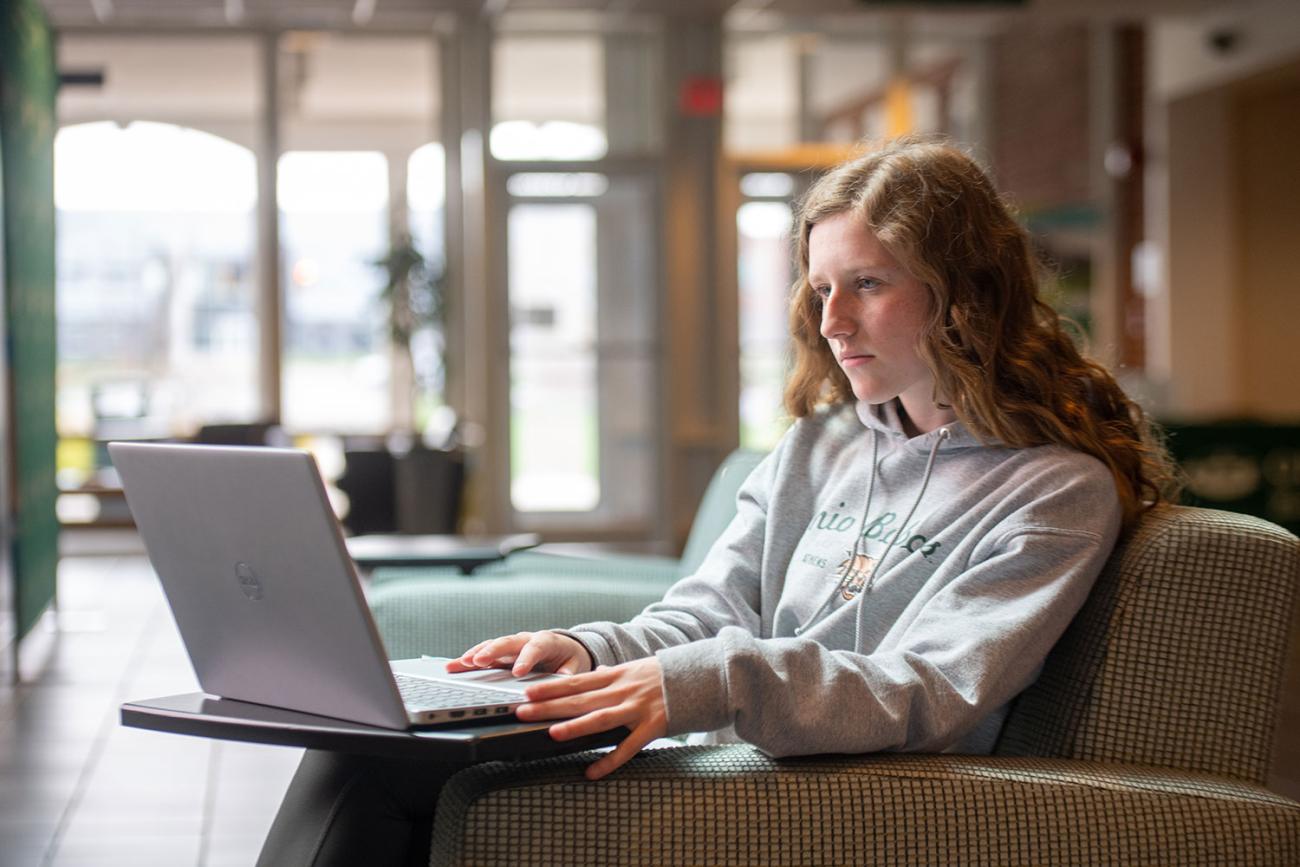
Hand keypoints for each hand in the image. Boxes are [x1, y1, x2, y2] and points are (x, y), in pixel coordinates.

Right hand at [446, 631, 592, 676]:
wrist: (565, 649)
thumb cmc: (570, 659)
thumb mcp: (576, 667)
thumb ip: (570, 673)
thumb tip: (564, 680)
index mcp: (546, 641)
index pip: (535, 647)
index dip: (526, 658)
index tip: (518, 672)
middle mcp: (525, 639)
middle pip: (507, 642)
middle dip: (492, 651)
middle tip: (478, 661)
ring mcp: (511, 646)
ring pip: (491, 646)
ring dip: (475, 654)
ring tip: (459, 664)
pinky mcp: (500, 654)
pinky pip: (482, 655)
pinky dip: (467, 661)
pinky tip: (452, 667)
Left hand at [517, 657, 667, 780]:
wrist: (702, 677)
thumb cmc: (666, 675)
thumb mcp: (637, 668)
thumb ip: (614, 673)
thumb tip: (596, 670)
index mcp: (617, 675)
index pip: (577, 681)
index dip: (551, 687)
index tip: (527, 692)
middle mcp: (623, 690)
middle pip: (581, 699)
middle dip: (550, 706)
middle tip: (524, 712)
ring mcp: (638, 708)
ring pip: (601, 718)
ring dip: (575, 726)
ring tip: (552, 733)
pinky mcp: (653, 727)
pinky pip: (628, 748)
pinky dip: (609, 761)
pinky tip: (592, 773)